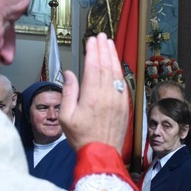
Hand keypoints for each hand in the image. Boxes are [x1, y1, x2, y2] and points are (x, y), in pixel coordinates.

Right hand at [60, 33, 127, 151]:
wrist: (101, 153)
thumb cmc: (81, 137)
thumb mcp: (66, 116)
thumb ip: (69, 92)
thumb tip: (70, 74)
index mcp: (92, 96)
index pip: (93, 66)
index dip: (93, 51)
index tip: (91, 40)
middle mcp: (107, 95)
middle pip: (106, 66)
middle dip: (104, 49)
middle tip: (101, 37)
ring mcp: (118, 100)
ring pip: (117, 73)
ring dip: (113, 57)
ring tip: (110, 44)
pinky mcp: (125, 106)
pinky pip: (123, 84)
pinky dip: (119, 72)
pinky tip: (116, 66)